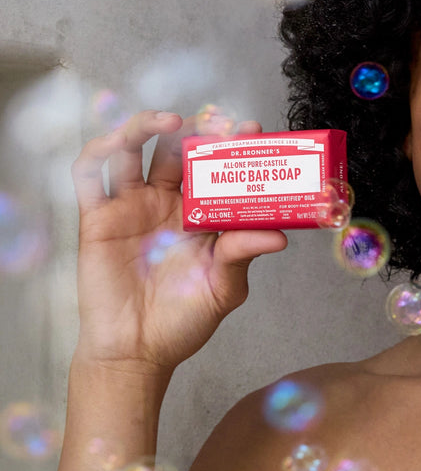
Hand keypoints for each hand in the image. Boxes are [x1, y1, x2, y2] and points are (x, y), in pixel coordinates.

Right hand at [71, 111, 287, 373]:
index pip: (217, 171)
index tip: (252, 128)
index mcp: (201, 217)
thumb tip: (279, 236)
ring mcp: (132, 207)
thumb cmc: (182, 322)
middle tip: (216, 120)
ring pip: (134, 149)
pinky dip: (101, 149)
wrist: (137, 351)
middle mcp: (167, 205)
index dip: (232, 146)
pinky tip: (120, 143)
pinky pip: (90, 174)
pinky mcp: (98, 218)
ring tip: (174, 122)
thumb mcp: (223, 288)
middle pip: (179, 152)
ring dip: (148, 126)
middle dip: (196, 130)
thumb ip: (243, 256)